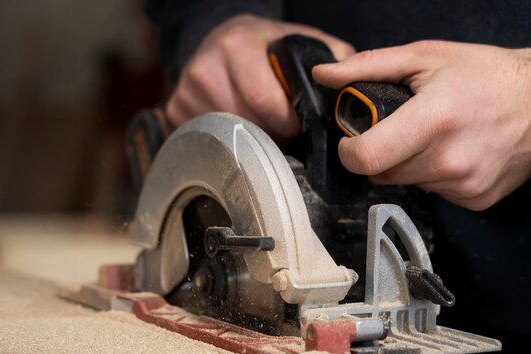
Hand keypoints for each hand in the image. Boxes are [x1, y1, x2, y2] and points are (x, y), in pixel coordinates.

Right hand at [166, 14, 354, 139]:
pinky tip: (238, 126)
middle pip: (246, 123)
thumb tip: (353, 86)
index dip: (287, 121)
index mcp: (236, 48)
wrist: (216, 38)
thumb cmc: (260, 45)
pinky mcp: (177, 109)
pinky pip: (210, 139)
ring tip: (262, 126)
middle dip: (271, 133)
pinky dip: (228, 140)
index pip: (263, 101)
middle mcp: (206, 69)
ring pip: (228, 136)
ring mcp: (188, 92)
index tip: (298, 126)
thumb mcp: (296, 39)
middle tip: (282, 130)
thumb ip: (330, 57)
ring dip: (250, 139)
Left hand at [313, 41, 530, 209]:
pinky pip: (433, 192)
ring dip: (408, 164)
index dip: (349, 151)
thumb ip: (368, 67)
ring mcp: (463, 184)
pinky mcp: (474, 199)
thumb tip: (326, 76)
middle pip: (382, 174)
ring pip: (406, 184)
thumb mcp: (425, 57)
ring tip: (432, 137)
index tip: (353, 141)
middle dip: (381, 153)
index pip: (366, 158)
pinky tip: (451, 152)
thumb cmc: (488, 77)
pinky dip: (433, 175)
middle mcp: (448, 159)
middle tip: (401, 129)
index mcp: (432, 120)